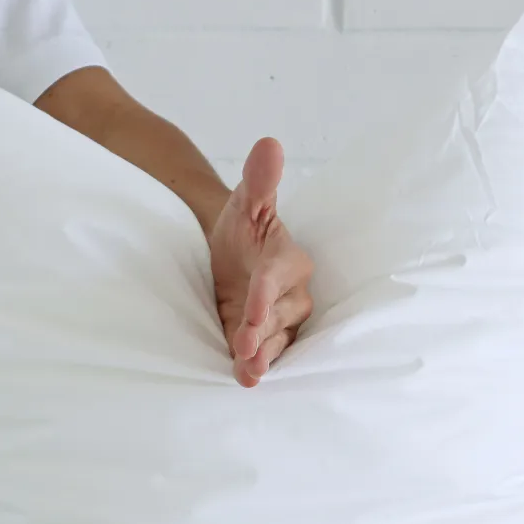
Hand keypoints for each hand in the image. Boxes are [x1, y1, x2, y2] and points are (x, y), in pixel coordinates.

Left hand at [208, 138, 313, 386]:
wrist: (231, 253)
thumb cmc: (242, 226)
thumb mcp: (246, 203)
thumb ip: (258, 181)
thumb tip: (269, 145)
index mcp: (287, 258)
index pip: (276, 277)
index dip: (265, 294)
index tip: (252, 310)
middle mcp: (292, 292)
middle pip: (280, 314)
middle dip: (262, 331)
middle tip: (244, 347)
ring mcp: (283, 318)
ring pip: (278, 339)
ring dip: (264, 356)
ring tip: (248, 372)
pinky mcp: (270, 337)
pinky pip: (270, 353)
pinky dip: (258, 367)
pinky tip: (246, 379)